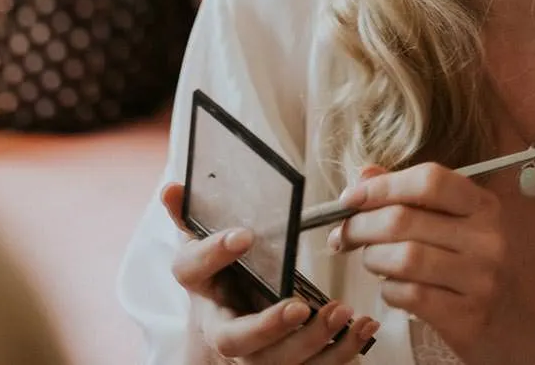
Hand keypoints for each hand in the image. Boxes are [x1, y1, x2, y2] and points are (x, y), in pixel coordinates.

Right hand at [159, 183, 379, 362]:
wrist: (230, 312)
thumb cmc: (223, 269)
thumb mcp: (206, 238)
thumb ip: (192, 212)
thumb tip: (172, 187)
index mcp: (200, 286)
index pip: (192, 270)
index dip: (214, 253)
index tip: (244, 235)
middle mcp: (220, 326)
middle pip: (235, 340)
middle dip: (268, 327)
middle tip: (299, 306)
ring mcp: (252, 352)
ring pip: (275, 362)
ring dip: (312, 341)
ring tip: (342, 311)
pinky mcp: (283, 362)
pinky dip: (341, 351)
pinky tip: (363, 327)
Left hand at [328, 164, 513, 356]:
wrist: (525, 327)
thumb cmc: (481, 270)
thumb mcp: (460, 226)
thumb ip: (414, 198)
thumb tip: (365, 176)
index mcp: (484, 206)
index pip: (429, 180)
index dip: (383, 185)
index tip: (351, 198)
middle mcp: (486, 238)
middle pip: (405, 220)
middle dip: (361, 225)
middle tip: (345, 234)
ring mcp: (480, 279)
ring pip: (403, 257)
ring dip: (373, 259)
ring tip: (371, 262)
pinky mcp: (467, 316)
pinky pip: (410, 295)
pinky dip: (389, 290)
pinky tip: (393, 288)